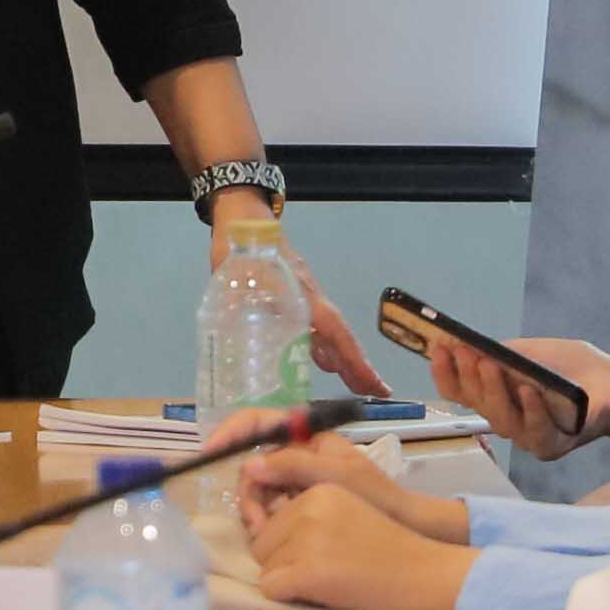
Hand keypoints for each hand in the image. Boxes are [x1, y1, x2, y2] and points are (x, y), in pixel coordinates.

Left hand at [215, 198, 380, 393]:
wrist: (243, 217)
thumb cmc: (241, 247)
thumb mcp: (234, 280)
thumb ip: (238, 308)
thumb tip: (235, 343)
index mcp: (300, 296)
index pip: (334, 332)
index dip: (353, 360)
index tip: (373, 384)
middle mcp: (309, 298)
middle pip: (338, 336)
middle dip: (357, 365)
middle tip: (375, 392)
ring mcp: (304, 297)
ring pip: (328, 332)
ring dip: (343, 358)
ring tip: (356, 385)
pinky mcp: (295, 296)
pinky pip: (315, 325)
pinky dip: (322, 346)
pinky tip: (323, 363)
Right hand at [227, 422, 470, 541]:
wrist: (405, 527)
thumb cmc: (377, 497)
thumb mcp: (336, 477)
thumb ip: (293, 466)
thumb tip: (249, 465)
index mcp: (309, 436)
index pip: (260, 421)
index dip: (232, 431)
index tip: (211, 451)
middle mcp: (299, 453)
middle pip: (253, 461)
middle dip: (248, 489)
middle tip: (254, 520)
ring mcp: (297, 478)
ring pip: (258, 488)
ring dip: (255, 508)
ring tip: (264, 532)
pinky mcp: (298, 503)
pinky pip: (269, 506)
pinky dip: (265, 519)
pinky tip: (272, 534)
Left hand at [247, 471, 467, 609]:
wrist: (422, 575)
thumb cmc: (387, 550)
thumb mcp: (347, 513)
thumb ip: (308, 514)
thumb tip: (257, 526)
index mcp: (319, 490)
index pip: (272, 518)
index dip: (288, 542)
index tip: (320, 553)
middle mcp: (309, 507)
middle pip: (262, 543)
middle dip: (283, 561)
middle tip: (324, 569)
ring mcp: (306, 539)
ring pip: (264, 567)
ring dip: (287, 580)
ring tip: (326, 580)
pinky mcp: (306, 571)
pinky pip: (270, 589)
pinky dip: (286, 597)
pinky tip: (317, 593)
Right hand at [431, 330, 609, 463]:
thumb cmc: (575, 369)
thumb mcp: (532, 351)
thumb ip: (503, 353)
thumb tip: (469, 346)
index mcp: (498, 397)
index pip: (461, 391)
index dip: (446, 372)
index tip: (438, 348)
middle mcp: (508, 419)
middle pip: (478, 405)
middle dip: (468, 377)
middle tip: (466, 353)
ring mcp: (529, 436)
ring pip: (502, 421)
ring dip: (493, 391)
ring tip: (490, 365)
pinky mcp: (555, 445)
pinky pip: (537, 433)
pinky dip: (531, 411)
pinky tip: (528, 390)